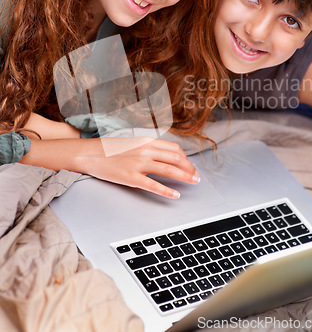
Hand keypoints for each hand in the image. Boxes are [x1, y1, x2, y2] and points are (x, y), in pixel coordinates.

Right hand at [78, 137, 199, 198]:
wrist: (90, 153)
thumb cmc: (110, 149)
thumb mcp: (133, 142)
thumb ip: (148, 147)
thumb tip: (164, 155)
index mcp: (147, 141)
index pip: (174, 149)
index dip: (186, 159)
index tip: (191, 166)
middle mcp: (146, 150)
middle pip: (176, 159)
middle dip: (190, 168)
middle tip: (196, 177)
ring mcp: (139, 164)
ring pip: (169, 170)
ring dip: (185, 177)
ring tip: (193, 183)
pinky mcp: (132, 177)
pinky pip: (154, 185)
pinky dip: (167, 191)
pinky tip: (175, 195)